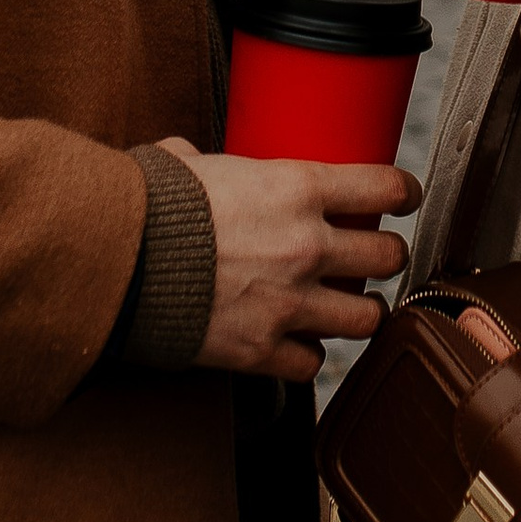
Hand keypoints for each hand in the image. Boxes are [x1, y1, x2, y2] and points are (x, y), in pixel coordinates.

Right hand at [157, 138, 420, 383]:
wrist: (116, 263)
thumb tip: (187, 157)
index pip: (382, 186)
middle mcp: (307, 246)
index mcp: (296, 188)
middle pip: (388, 256)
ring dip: (360, 312)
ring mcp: (289, 303)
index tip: (403, 197)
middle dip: (386, 256)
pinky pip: (311, 364)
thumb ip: (203, 162)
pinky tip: (297, 344)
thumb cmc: (149, 205)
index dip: (402, 192)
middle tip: (375, 256)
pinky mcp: (262, 349)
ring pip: (365, 318)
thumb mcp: (186, 163)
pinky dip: (307, 356)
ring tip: (349, 307)